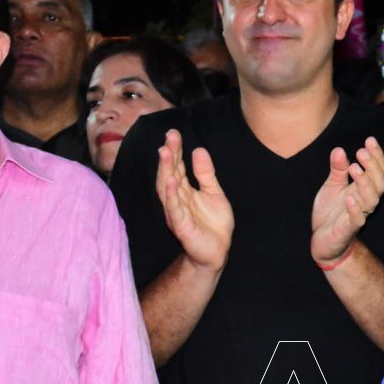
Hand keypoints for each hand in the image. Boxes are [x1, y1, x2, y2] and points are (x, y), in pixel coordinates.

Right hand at [156, 129, 232, 272]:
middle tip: (169, 137)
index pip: (178, 166)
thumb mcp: (214, 193)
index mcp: (185, 190)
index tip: (174, 133)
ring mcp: (177, 212)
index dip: (176, 150)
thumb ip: (205, 173)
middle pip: (170, 173)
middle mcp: (177, 199)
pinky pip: (174, 208)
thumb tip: (199, 149)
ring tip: (166, 152)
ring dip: (166, 170)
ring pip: (167, 189)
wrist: (218, 251)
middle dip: (169, 155)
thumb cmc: (213, 224)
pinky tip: (171, 181)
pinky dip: (171, 195)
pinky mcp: (181, 226)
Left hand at [310, 137, 383, 266]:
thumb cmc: (331, 212)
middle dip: (373, 166)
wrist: (322, 239)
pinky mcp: (349, 228)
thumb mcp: (332, 186)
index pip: (378, 171)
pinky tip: (349, 197)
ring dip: (364, 183)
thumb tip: (339, 150)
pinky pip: (357, 219)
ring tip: (354, 168)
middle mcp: (365, 200)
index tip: (370, 140)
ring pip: (372, 199)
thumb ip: (337, 169)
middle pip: (380, 183)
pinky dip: (355, 208)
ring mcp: (359, 214)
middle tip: (361, 152)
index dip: (377, 156)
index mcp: (363, 188)